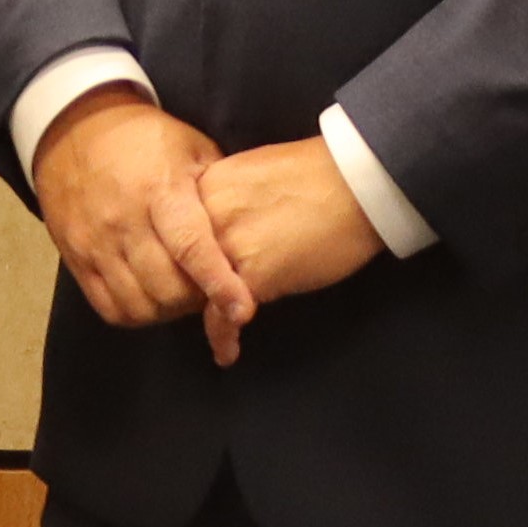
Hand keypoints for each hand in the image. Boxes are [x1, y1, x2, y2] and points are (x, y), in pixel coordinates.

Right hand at [33, 87, 250, 347]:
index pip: (191, 248)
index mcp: (159, 191)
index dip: (219, 284)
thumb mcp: (192, 150)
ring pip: (139, 304)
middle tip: (211, 290)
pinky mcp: (75, 258)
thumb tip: (249, 234)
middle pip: (167, 287)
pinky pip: (109, 306)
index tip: (242, 311)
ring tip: (182, 295)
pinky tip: (151, 297)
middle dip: (198, 300)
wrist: (75, 130)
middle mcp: (123, 222)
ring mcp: (94, 243)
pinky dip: (137, 313)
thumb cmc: (145, 140)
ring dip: (168, 311)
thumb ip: (219, 194)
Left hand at [191, 140, 384, 354]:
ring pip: (194, 292)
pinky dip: (223, 337)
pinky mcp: (251, 277)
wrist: (357, 182)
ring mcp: (225, 249)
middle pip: (175, 264)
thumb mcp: (250, 175)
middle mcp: (203, 217)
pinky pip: (223, 316)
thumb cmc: (316, 174)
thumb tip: (210, 226)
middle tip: (191, 308)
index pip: (169, 231)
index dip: (178, 257)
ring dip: (202, 314)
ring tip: (214, 331)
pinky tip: (226, 352)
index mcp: (201, 186)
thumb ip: (221, 200)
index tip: (187, 274)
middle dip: (185, 288)